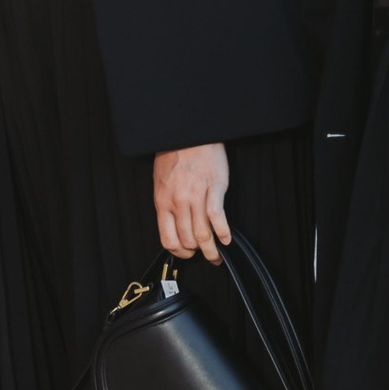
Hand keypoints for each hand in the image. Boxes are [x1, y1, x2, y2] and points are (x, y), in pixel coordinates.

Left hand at [153, 142, 231, 262]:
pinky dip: (223, 232)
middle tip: (207, 256)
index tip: (188, 254)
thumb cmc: (174, 155)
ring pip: (203, 234)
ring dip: (212, 250)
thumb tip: (173, 225)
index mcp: (163, 202)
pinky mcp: (213, 188)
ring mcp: (195, 196)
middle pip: (188, 240)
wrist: (188, 133)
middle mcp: (178, 202)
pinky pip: (217, 217)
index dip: (180, 252)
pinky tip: (227, 238)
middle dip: (198, 253)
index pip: (168, 239)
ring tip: (218, 254)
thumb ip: (167, 205)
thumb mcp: (161, 183)